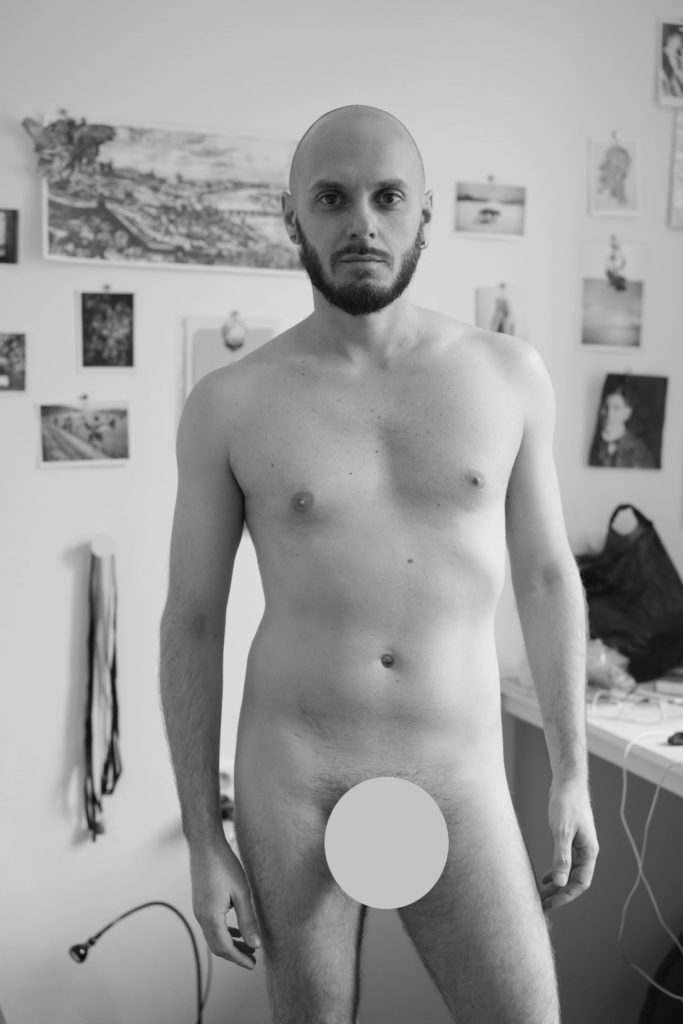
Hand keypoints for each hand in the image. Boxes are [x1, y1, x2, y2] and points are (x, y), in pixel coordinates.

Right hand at [189, 839, 261, 968]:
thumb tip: (255, 944)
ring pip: (214, 937)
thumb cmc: (225, 865)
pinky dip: (224, 933)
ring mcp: (199, 911)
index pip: (225, 948)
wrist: (205, 846)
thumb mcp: (242, 893)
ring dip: (230, 944)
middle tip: (253, 958)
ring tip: (248, 946)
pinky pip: (211, 926)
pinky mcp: (200, 904)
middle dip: (235, 955)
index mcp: (211, 917)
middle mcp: (202, 917)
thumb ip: (248, 920)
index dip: (239, 958)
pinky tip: (237, 930)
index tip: (253, 965)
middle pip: (217, 947)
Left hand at [540, 780, 598, 911]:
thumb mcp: (561, 831)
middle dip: (560, 895)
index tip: (550, 904)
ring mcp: (579, 846)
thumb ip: (561, 857)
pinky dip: (556, 872)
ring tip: (542, 895)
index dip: (566, 896)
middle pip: (575, 881)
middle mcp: (586, 852)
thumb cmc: (566, 804)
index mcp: (589, 852)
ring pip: (569, 873)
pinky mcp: (570, 840)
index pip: (580, 883)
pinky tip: (545, 878)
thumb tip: (559, 883)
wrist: (568, 783)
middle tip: (542, 905)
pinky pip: (565, 863)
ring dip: (557, 885)